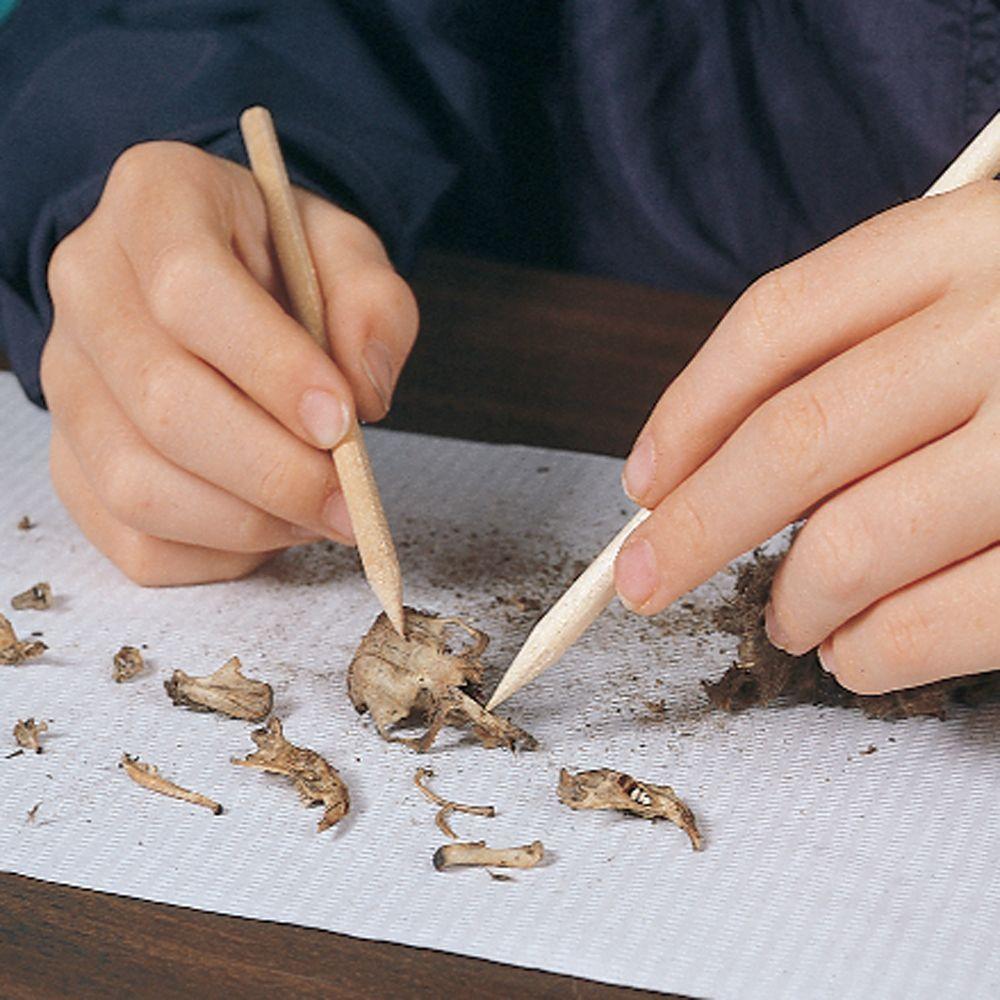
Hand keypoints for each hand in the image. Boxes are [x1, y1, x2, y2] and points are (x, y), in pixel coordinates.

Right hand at [42, 141, 416, 584]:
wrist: (223, 282)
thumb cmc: (285, 264)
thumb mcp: (347, 254)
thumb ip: (372, 307)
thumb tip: (364, 395)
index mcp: (155, 203)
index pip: (191, 293)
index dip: (271, 369)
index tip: (343, 421)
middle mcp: (88, 288)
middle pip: (163, 404)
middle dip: (275, 472)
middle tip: (352, 503)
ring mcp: (69, 382)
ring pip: (139, 485)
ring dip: (249, 522)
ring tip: (319, 515)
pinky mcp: (73, 460)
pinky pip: (134, 539)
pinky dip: (218, 554)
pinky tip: (271, 527)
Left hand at [614, 180, 999, 693]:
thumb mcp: (980, 288)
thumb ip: (868, 349)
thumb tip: (700, 470)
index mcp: (968, 240)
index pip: (777, 326)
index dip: (685, 414)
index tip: (641, 485)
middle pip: (796, 441)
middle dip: (694, 529)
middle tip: (643, 583)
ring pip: (863, 540)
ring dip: (794, 602)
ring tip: (784, 622)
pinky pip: (954, 617)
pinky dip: (876, 652)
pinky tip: (855, 653)